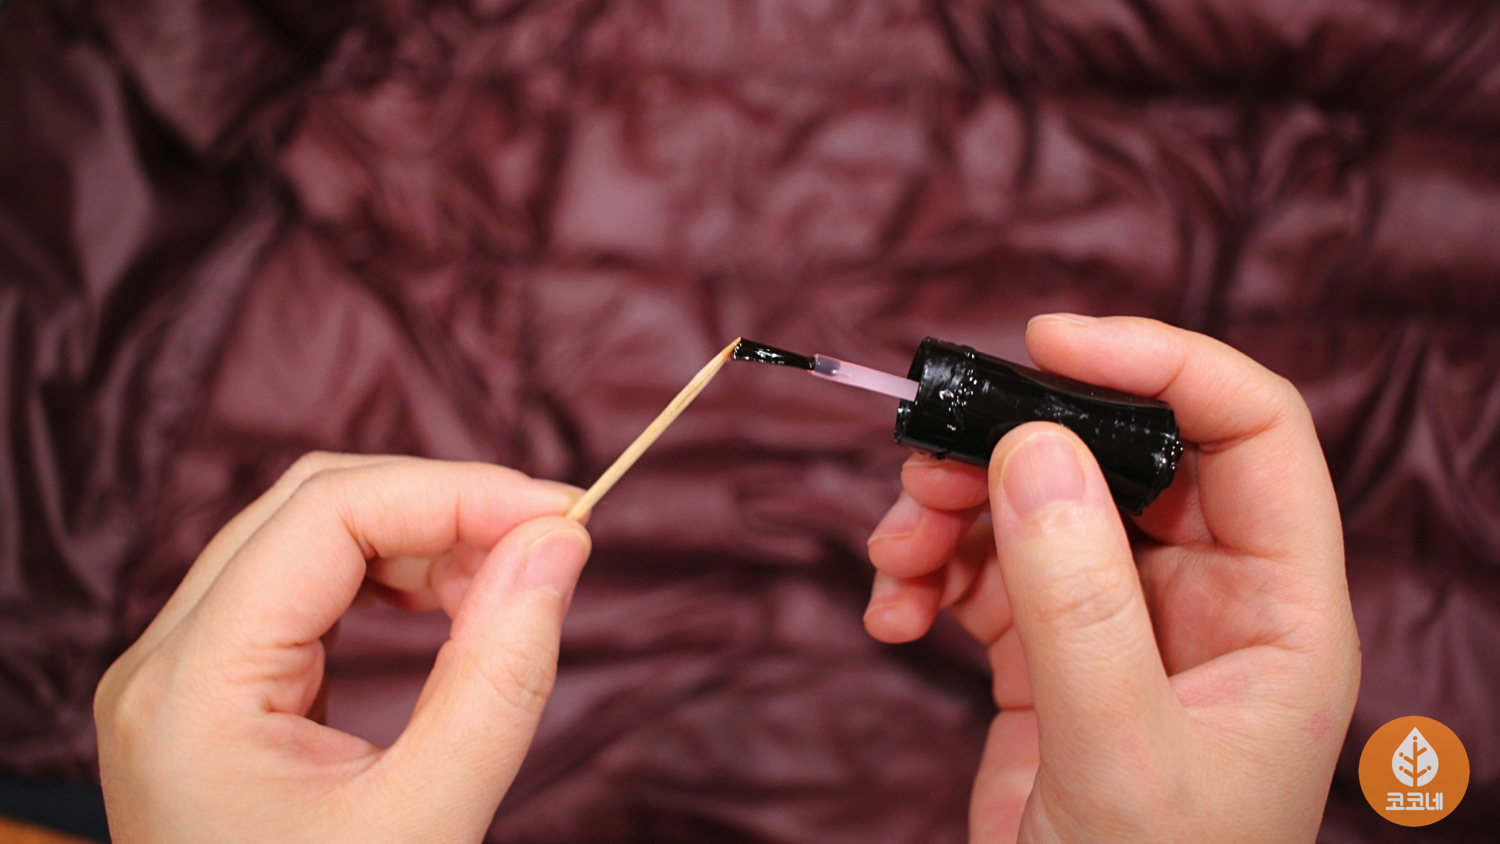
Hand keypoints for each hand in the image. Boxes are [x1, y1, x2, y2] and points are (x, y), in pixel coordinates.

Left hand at [95, 454, 591, 843]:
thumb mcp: (431, 819)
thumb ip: (501, 672)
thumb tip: (559, 543)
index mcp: (192, 690)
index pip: (326, 515)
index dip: (455, 493)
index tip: (566, 516)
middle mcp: (164, 663)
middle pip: (309, 507)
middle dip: (441, 506)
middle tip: (549, 542)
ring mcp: (180, 676)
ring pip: (306, 536)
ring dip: (420, 538)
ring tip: (508, 581)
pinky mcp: (214, 692)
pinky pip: (303, 590)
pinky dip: (389, 579)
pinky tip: (449, 606)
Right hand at [863, 316, 1359, 842]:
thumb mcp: (1118, 748)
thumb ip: (1078, 600)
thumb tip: (1032, 449)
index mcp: (1276, 608)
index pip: (1249, 430)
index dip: (1160, 361)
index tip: (1047, 341)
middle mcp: (1204, 598)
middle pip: (1118, 456)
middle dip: (1014, 447)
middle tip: (925, 467)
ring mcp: (1122, 622)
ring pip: (1036, 504)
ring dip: (952, 510)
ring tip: (894, 555)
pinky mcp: (1049, 651)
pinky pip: (984, 570)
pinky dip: (929, 573)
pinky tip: (892, 613)